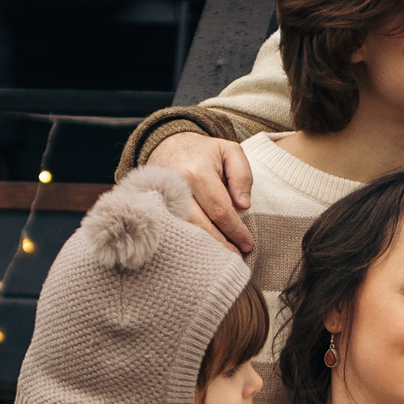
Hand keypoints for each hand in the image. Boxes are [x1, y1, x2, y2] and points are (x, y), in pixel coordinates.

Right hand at [147, 132, 255, 252]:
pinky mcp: (155, 207)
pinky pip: (173, 230)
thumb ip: (242, 175)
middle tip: (236, 257)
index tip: (248, 244)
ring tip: (222, 257)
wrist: (167, 145)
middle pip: (200, 226)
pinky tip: (202, 249)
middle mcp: (176, 187)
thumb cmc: (203, 152)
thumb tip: (243, 205)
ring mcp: (161, 198)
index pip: (220, 210)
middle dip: (221, 244)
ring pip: (185, 231)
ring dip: (204, 247)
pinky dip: (189, 241)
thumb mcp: (230, 151)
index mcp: (197, 173)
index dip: (235, 231)